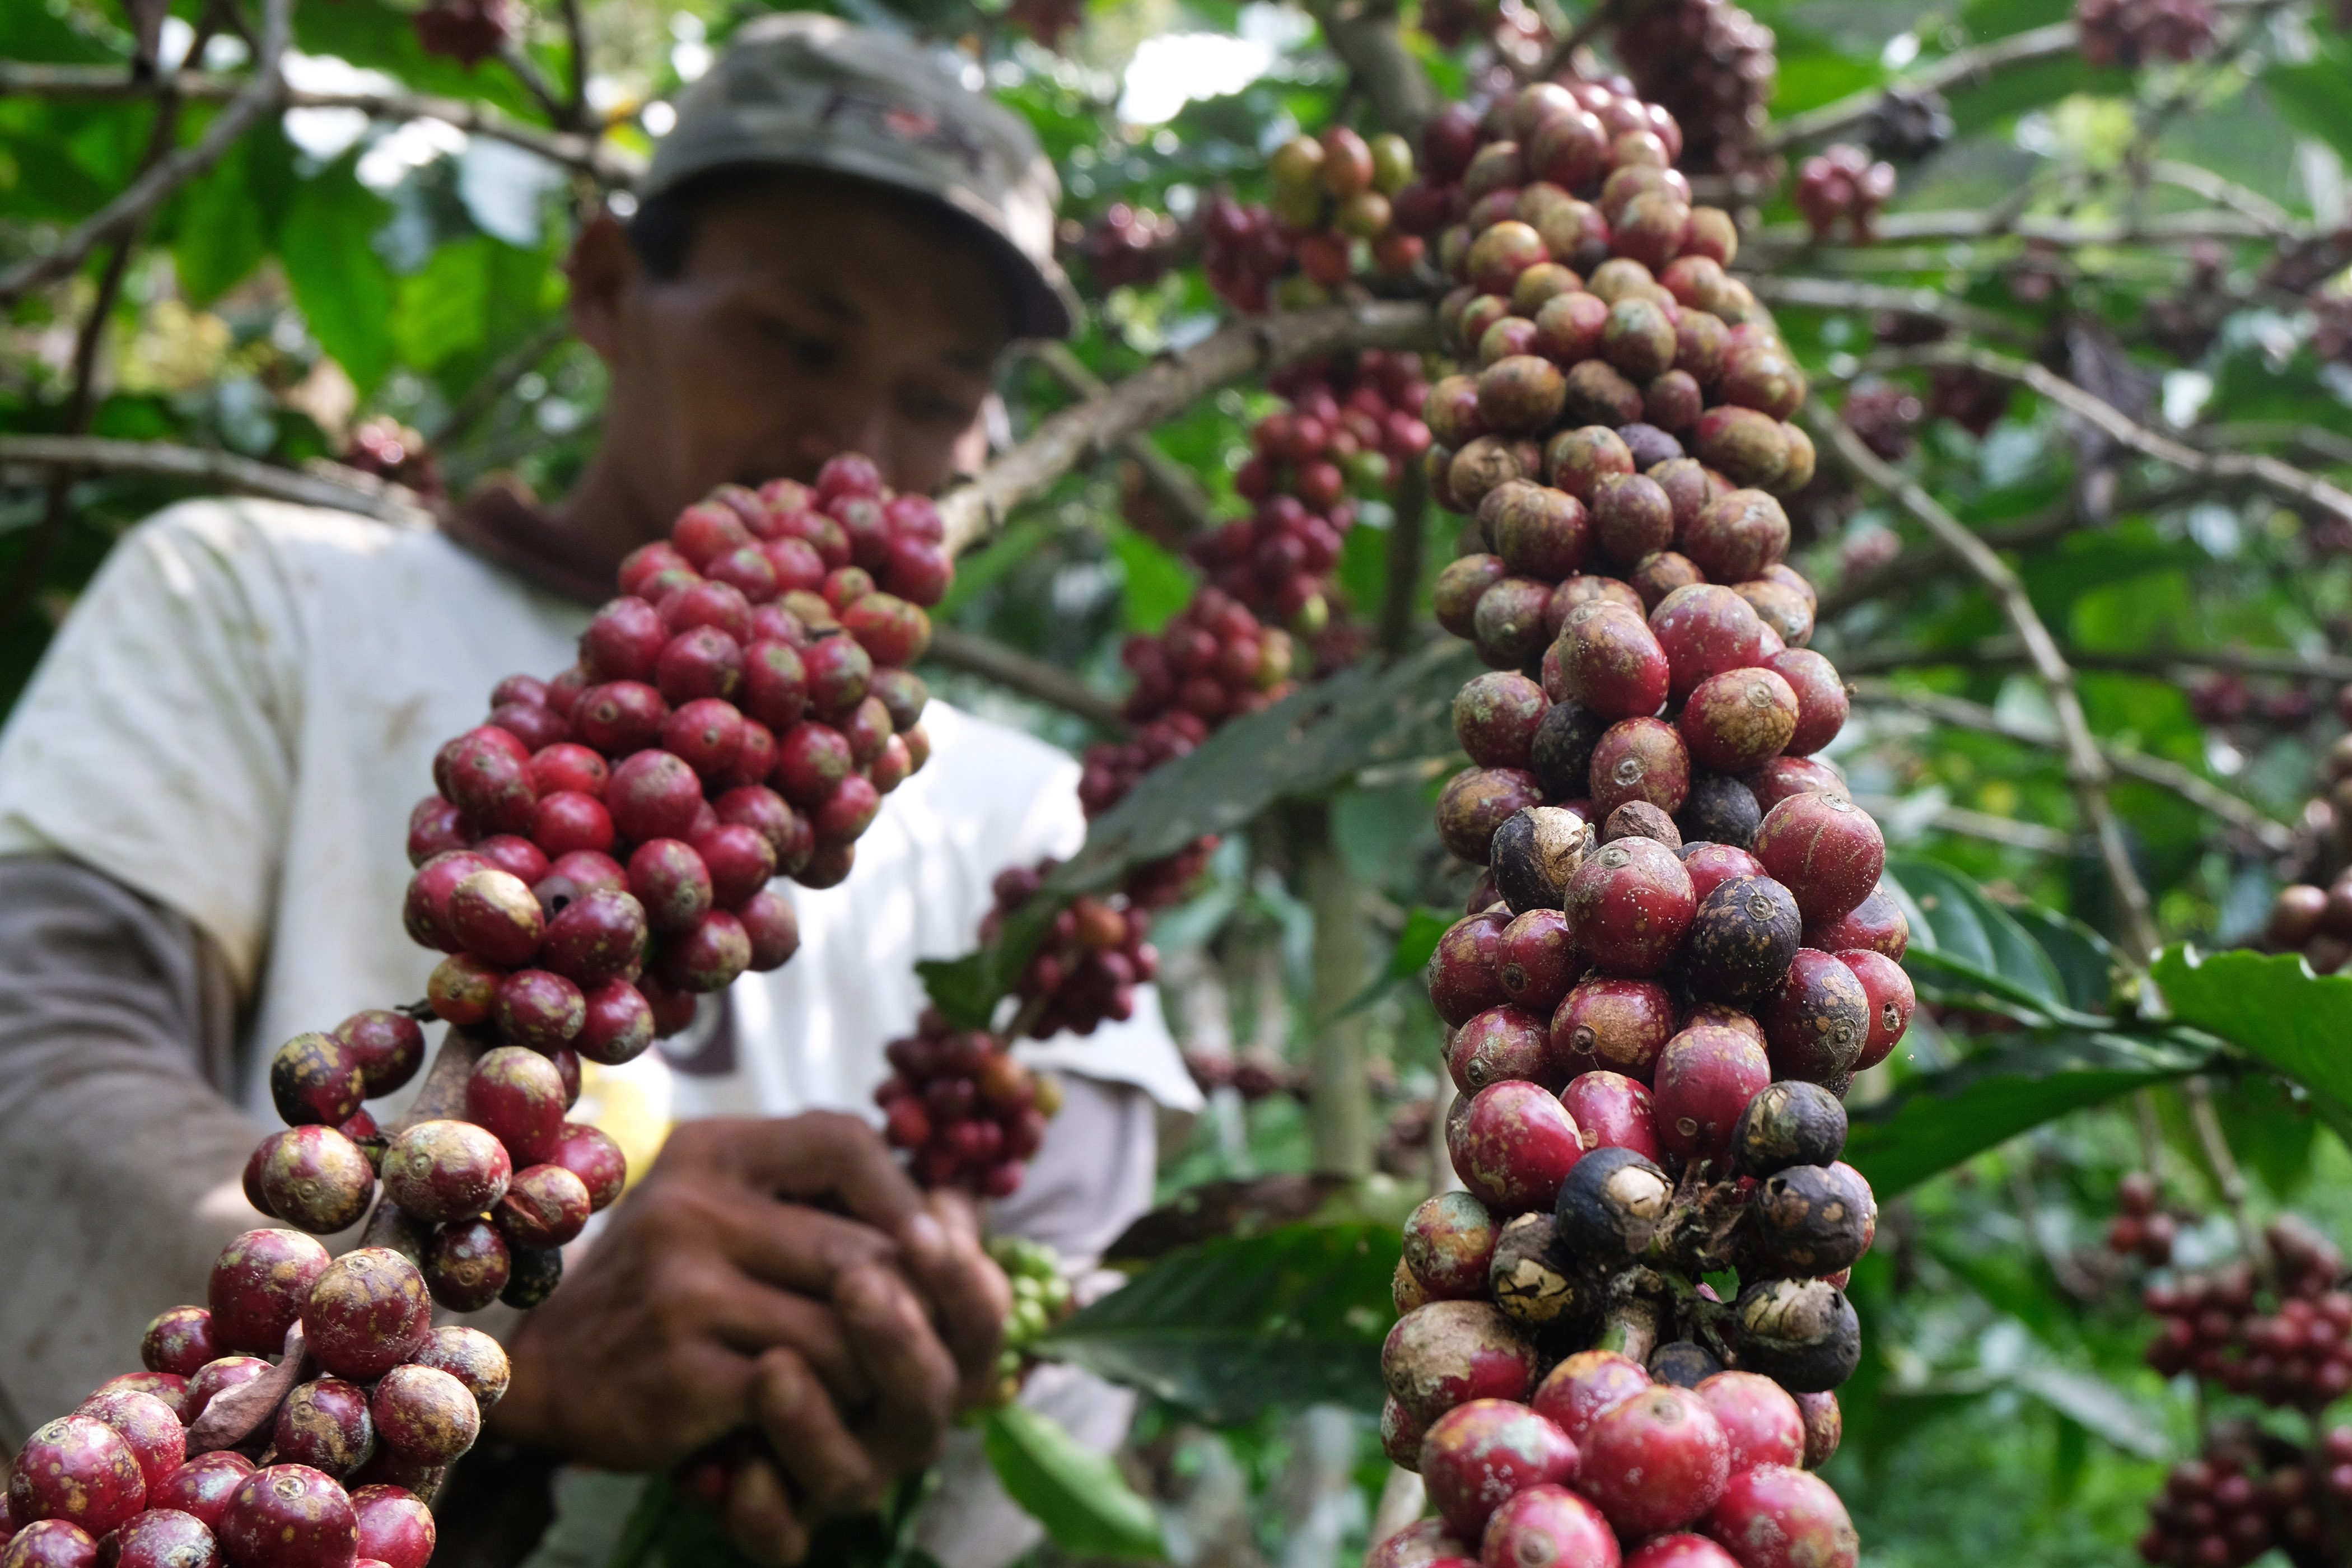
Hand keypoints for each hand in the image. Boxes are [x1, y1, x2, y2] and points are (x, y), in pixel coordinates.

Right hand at [486, 1113, 1008, 1480]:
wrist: (549, 1370)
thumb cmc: (666, 1283)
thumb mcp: (723, 1205)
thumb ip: (820, 1193)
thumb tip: (958, 1210)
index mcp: (714, 1151)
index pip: (844, 1141)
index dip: (903, 1196)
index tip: (924, 1246)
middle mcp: (694, 1208)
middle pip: (865, 1253)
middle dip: (908, 1308)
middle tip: (916, 1339)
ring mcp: (684, 1291)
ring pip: (847, 1331)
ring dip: (874, 1369)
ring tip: (867, 1381)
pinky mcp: (680, 1373)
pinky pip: (803, 1389)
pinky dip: (824, 1410)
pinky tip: (813, 1410)